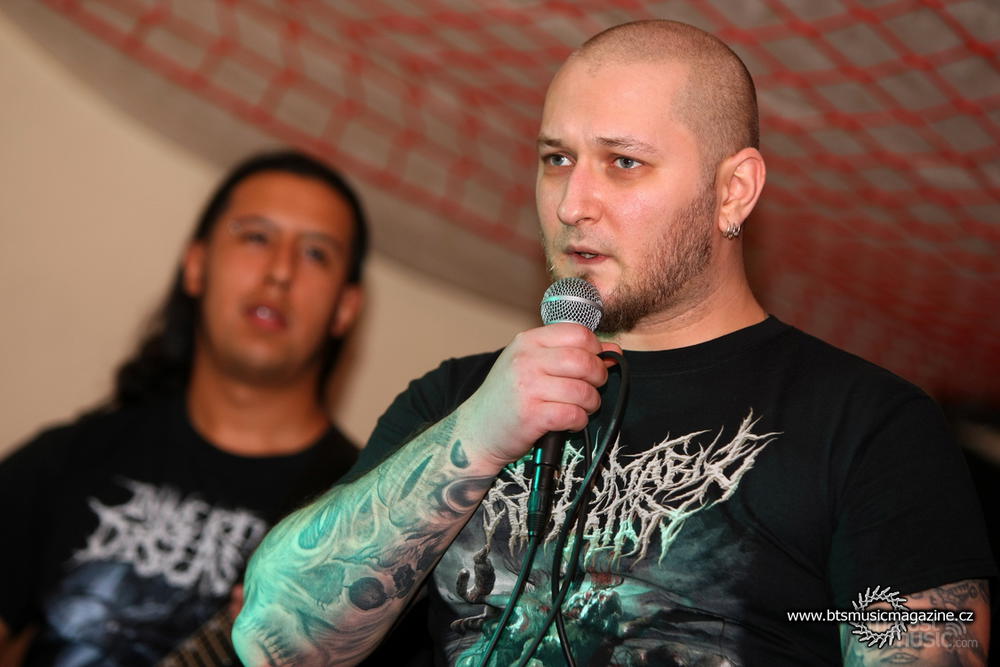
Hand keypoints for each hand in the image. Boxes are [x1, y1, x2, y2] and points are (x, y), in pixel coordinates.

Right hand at [460, 323, 619, 468]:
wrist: (476, 430)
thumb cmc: (509, 397)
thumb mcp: (531, 365)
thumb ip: (568, 354)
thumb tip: (613, 351)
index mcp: (528, 341)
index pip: (578, 333)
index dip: (595, 349)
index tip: (594, 363)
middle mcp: (526, 360)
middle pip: (585, 360)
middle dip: (598, 377)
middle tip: (591, 388)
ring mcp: (528, 387)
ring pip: (583, 390)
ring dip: (590, 403)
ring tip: (579, 408)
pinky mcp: (531, 415)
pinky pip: (574, 414)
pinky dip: (579, 421)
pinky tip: (569, 422)